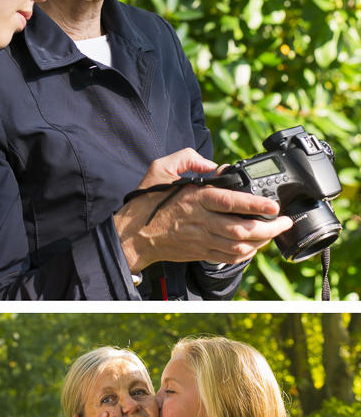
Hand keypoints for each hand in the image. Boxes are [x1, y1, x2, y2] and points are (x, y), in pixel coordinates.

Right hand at [113, 147, 292, 272]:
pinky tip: (253, 246)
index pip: (231, 202)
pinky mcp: (199, 252)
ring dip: (262, 242)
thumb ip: (187, 158)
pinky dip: (245, 254)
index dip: (256, 205)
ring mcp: (201, 239)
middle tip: (284, 222)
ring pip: (239, 246)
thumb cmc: (146, 203)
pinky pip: (228, 258)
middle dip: (269, 228)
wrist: (132, 236)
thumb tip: (212, 164)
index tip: (274, 206)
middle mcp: (201, 221)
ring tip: (274, 233)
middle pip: (242, 229)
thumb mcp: (160, 169)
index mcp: (194, 199)